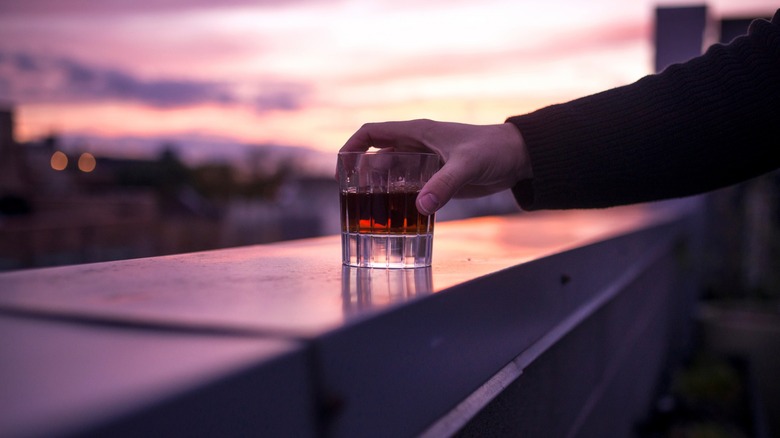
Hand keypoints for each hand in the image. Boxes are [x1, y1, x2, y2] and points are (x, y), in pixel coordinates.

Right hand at [340, 119, 531, 214]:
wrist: (518, 157)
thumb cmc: (493, 149)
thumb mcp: (467, 165)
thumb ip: (444, 185)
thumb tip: (420, 207)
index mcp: (417, 132)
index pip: (372, 133)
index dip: (351, 148)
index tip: (341, 170)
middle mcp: (416, 146)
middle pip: (377, 159)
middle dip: (363, 178)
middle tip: (354, 202)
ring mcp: (426, 164)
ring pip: (392, 176)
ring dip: (381, 192)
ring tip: (371, 214)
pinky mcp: (437, 180)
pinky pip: (410, 190)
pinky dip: (401, 202)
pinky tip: (398, 218)